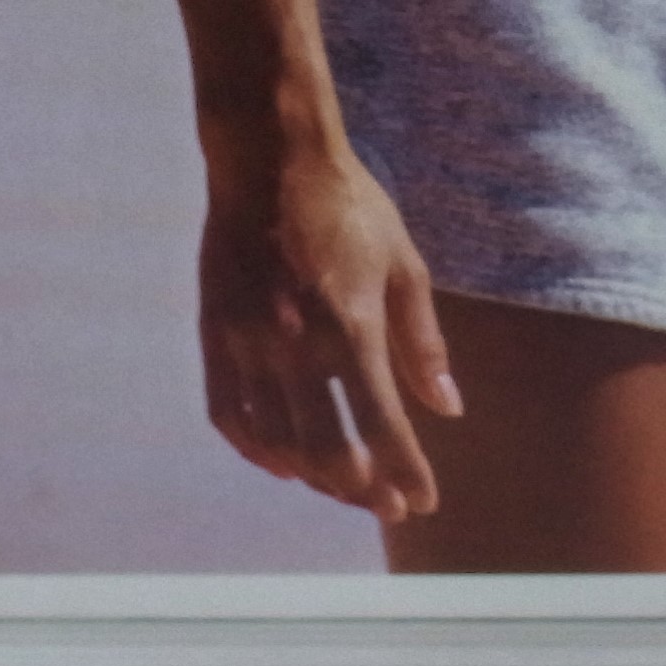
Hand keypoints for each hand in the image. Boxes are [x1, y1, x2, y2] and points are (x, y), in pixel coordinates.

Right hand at [197, 145, 462, 519]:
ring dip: (314, 477)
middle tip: (387, 505)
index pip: (383, 426)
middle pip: (327, 452)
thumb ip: (423, 341)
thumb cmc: (348, 207)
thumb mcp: (402, 263)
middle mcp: (296, 345)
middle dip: (362, 490)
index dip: (405, 472)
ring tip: (346, 484)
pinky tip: (284, 461)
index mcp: (351, 324)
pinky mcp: (216, 337)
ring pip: (277, 445)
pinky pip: (230, 417)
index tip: (423, 500)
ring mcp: (249, 344)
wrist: (271, 160)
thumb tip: (449, 408)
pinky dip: (257, 450)